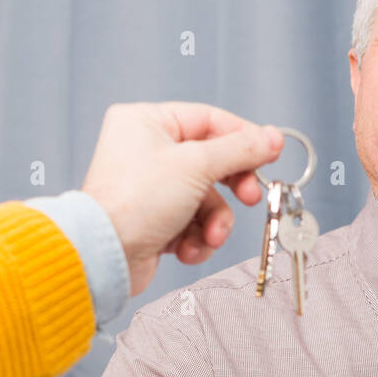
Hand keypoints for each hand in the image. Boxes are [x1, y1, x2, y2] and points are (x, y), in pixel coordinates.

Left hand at [80, 103, 283, 293]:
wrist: (105, 256)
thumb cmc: (134, 202)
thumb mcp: (197, 166)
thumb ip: (240, 150)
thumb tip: (272, 138)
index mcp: (147, 122)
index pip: (209, 120)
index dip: (243, 138)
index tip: (271, 154)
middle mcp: (146, 150)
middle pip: (211, 162)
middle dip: (231, 187)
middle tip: (251, 197)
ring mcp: (150, 188)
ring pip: (205, 199)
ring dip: (214, 222)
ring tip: (208, 235)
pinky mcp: (154, 220)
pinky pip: (192, 223)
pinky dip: (195, 238)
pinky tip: (185, 249)